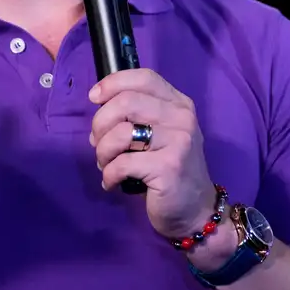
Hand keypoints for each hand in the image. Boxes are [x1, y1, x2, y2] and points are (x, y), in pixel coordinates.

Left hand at [88, 69, 216, 239]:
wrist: (195, 211)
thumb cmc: (168, 170)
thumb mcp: (160, 134)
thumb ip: (138, 115)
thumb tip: (98, 107)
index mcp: (179, 104)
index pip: (144, 77)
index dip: (113, 83)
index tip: (94, 98)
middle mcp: (182, 118)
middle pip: (126, 102)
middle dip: (100, 123)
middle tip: (98, 143)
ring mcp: (179, 142)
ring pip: (121, 132)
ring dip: (102, 151)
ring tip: (106, 164)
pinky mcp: (169, 167)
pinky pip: (122, 163)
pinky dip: (109, 174)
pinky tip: (112, 182)